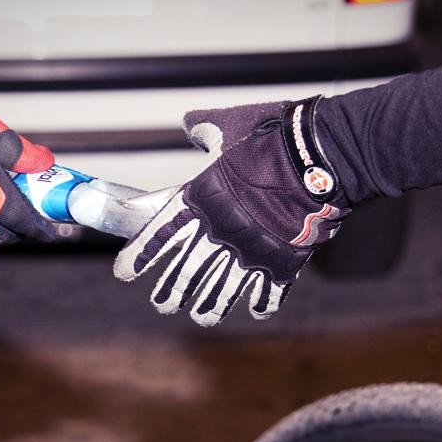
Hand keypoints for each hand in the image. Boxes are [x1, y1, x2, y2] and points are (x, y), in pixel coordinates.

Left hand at [113, 96, 350, 325]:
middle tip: (163, 304)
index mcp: (199, 200)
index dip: (140, 258)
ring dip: (210, 307)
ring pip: (222, 290)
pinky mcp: (282, 262)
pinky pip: (268, 291)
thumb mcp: (229, 125)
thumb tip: (193, 124)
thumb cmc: (272, 139)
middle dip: (172, 292)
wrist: (317, 158)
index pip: (158, 236)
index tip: (125, 274)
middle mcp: (219, 232)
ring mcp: (249, 251)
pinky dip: (262, 303)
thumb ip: (205, 129)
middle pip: (187, 272)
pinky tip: (257, 311)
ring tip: (202, 318)